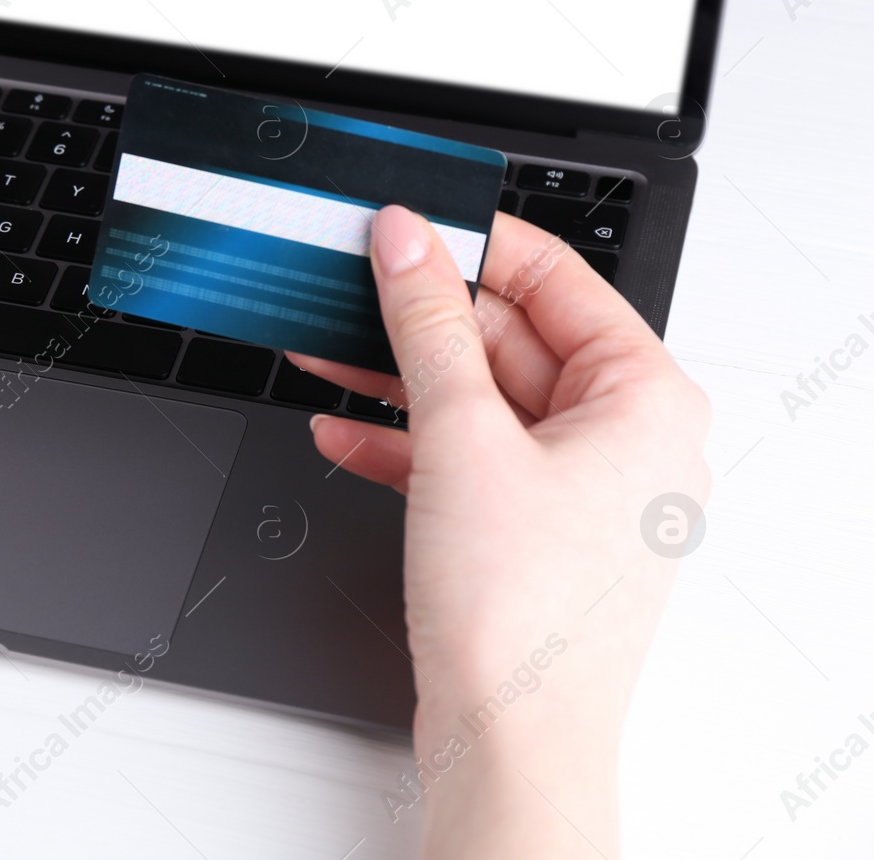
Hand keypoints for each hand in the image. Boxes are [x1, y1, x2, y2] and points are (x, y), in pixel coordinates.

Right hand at [292, 207, 709, 858]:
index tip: (408, 223)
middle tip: (346, 285)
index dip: (475, 243)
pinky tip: (341, 432)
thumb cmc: (524, 617)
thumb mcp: (462, 438)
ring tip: (321, 349)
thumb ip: (427, 327)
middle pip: (508, 341)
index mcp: (645, 399)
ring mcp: (574, 490)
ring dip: (396, 380)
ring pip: (477, 401)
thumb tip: (407, 243)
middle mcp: (622, 440)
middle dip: (416, 320)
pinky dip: (403, 444)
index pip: (557, 280)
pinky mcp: (526, 530)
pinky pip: (464, 459)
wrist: (506, 743)